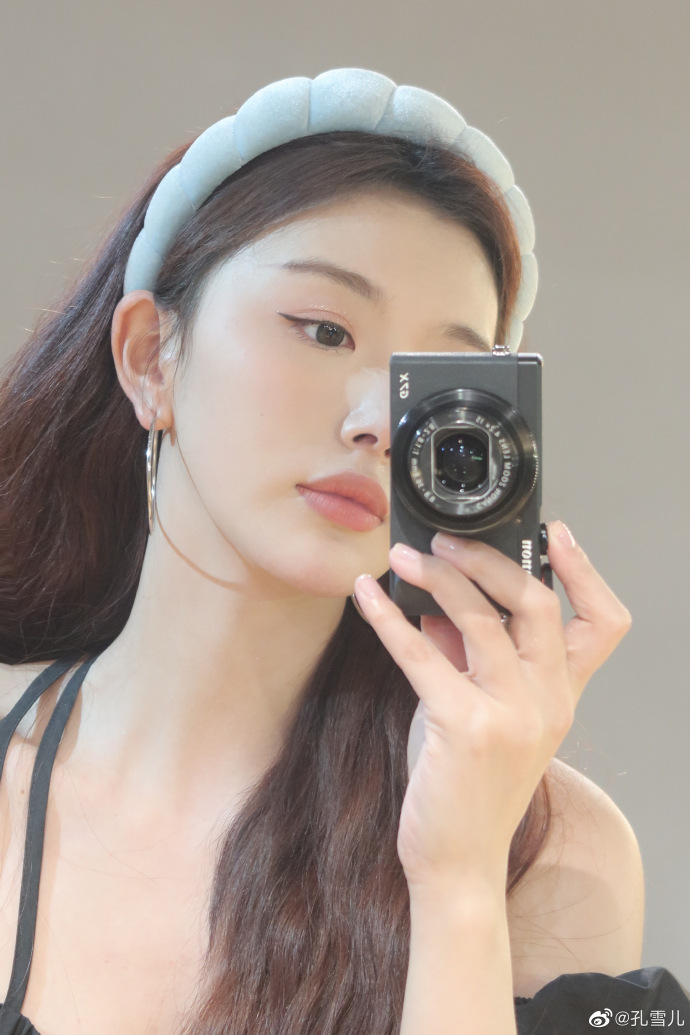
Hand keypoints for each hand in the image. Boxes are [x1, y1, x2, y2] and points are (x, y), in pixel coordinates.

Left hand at [352, 521, 631, 895]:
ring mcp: (512, 715)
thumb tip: (438, 602)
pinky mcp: (466, 728)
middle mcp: (548, 702)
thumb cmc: (468, 786)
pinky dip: (389, 619)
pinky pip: (423, 654)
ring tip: (401, 558)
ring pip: (479, 618)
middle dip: (487, 560)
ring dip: (435, 577)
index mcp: (561, 697)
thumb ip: (472, 657)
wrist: (459, 861)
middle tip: (444, 542)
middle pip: (535, 603)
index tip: (555, 533)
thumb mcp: (484, 712)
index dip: (584, 571)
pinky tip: (365, 598)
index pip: (601, 623)